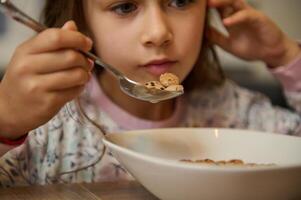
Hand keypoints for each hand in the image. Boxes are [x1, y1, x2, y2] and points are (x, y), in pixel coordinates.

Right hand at [0, 21, 92, 138]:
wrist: (10, 108)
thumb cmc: (26, 78)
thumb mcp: (33, 55)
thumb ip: (54, 40)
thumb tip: (73, 26)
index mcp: (26, 50)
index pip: (56, 37)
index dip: (77, 38)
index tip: (87, 43)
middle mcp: (28, 67)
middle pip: (70, 56)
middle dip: (84, 59)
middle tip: (86, 63)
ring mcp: (37, 86)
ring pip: (76, 75)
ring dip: (85, 74)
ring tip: (82, 75)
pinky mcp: (47, 103)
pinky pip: (74, 91)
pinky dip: (80, 87)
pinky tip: (75, 86)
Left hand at [207, 0, 300, 66]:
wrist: (270, 54)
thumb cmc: (252, 47)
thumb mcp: (228, 45)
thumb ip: (216, 38)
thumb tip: (202, 32)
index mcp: (231, 19)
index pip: (218, 8)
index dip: (208, 6)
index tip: (196, 6)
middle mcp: (239, 14)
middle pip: (225, 1)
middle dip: (213, 0)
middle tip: (201, 2)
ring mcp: (249, 15)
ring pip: (235, 2)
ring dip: (222, 2)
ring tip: (210, 4)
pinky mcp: (259, 18)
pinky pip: (246, 15)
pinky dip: (235, 18)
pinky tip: (226, 22)